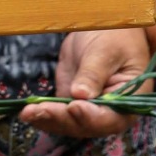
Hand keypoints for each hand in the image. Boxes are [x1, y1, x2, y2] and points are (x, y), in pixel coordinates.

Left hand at [15, 27, 150, 139]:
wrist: (105, 30)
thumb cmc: (114, 37)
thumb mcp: (106, 50)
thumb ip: (94, 73)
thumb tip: (80, 95)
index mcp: (128, 102)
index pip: (110, 117)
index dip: (91, 116)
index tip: (74, 106)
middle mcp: (109, 113)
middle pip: (86, 125)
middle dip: (62, 118)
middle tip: (41, 110)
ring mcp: (89, 110)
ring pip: (68, 124)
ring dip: (48, 119)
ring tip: (28, 113)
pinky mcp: (72, 103)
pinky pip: (58, 115)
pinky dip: (43, 115)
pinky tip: (28, 113)